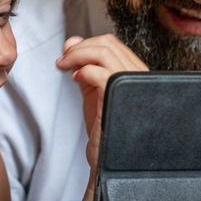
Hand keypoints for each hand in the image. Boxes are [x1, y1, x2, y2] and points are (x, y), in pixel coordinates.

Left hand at [55, 35, 148, 167]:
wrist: (105, 158)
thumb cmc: (102, 128)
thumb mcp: (93, 90)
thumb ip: (85, 66)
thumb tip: (72, 42)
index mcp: (134, 73)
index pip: (113, 43)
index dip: (86, 42)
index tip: (68, 52)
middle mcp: (137, 77)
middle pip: (108, 43)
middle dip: (79, 47)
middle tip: (63, 59)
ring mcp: (130, 86)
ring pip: (104, 52)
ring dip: (77, 55)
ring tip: (64, 65)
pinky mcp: (117, 97)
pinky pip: (99, 72)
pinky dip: (82, 70)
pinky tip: (75, 79)